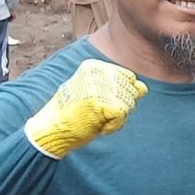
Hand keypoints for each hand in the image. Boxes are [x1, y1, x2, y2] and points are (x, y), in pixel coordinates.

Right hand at [22, 59, 145, 157]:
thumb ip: (120, 88)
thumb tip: (144, 89)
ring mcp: (99, 85)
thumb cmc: (75, 113)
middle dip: (120, 108)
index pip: (128, 77)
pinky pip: (123, 114)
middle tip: (97, 114)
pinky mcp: (100, 100)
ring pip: (128, 103)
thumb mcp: (97, 94)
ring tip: (95, 119)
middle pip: (130, 91)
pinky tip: (98, 126)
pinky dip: (113, 126)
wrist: (51, 128)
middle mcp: (97, 72)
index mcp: (94, 66)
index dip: (121, 95)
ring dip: (116, 118)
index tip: (101, 104)